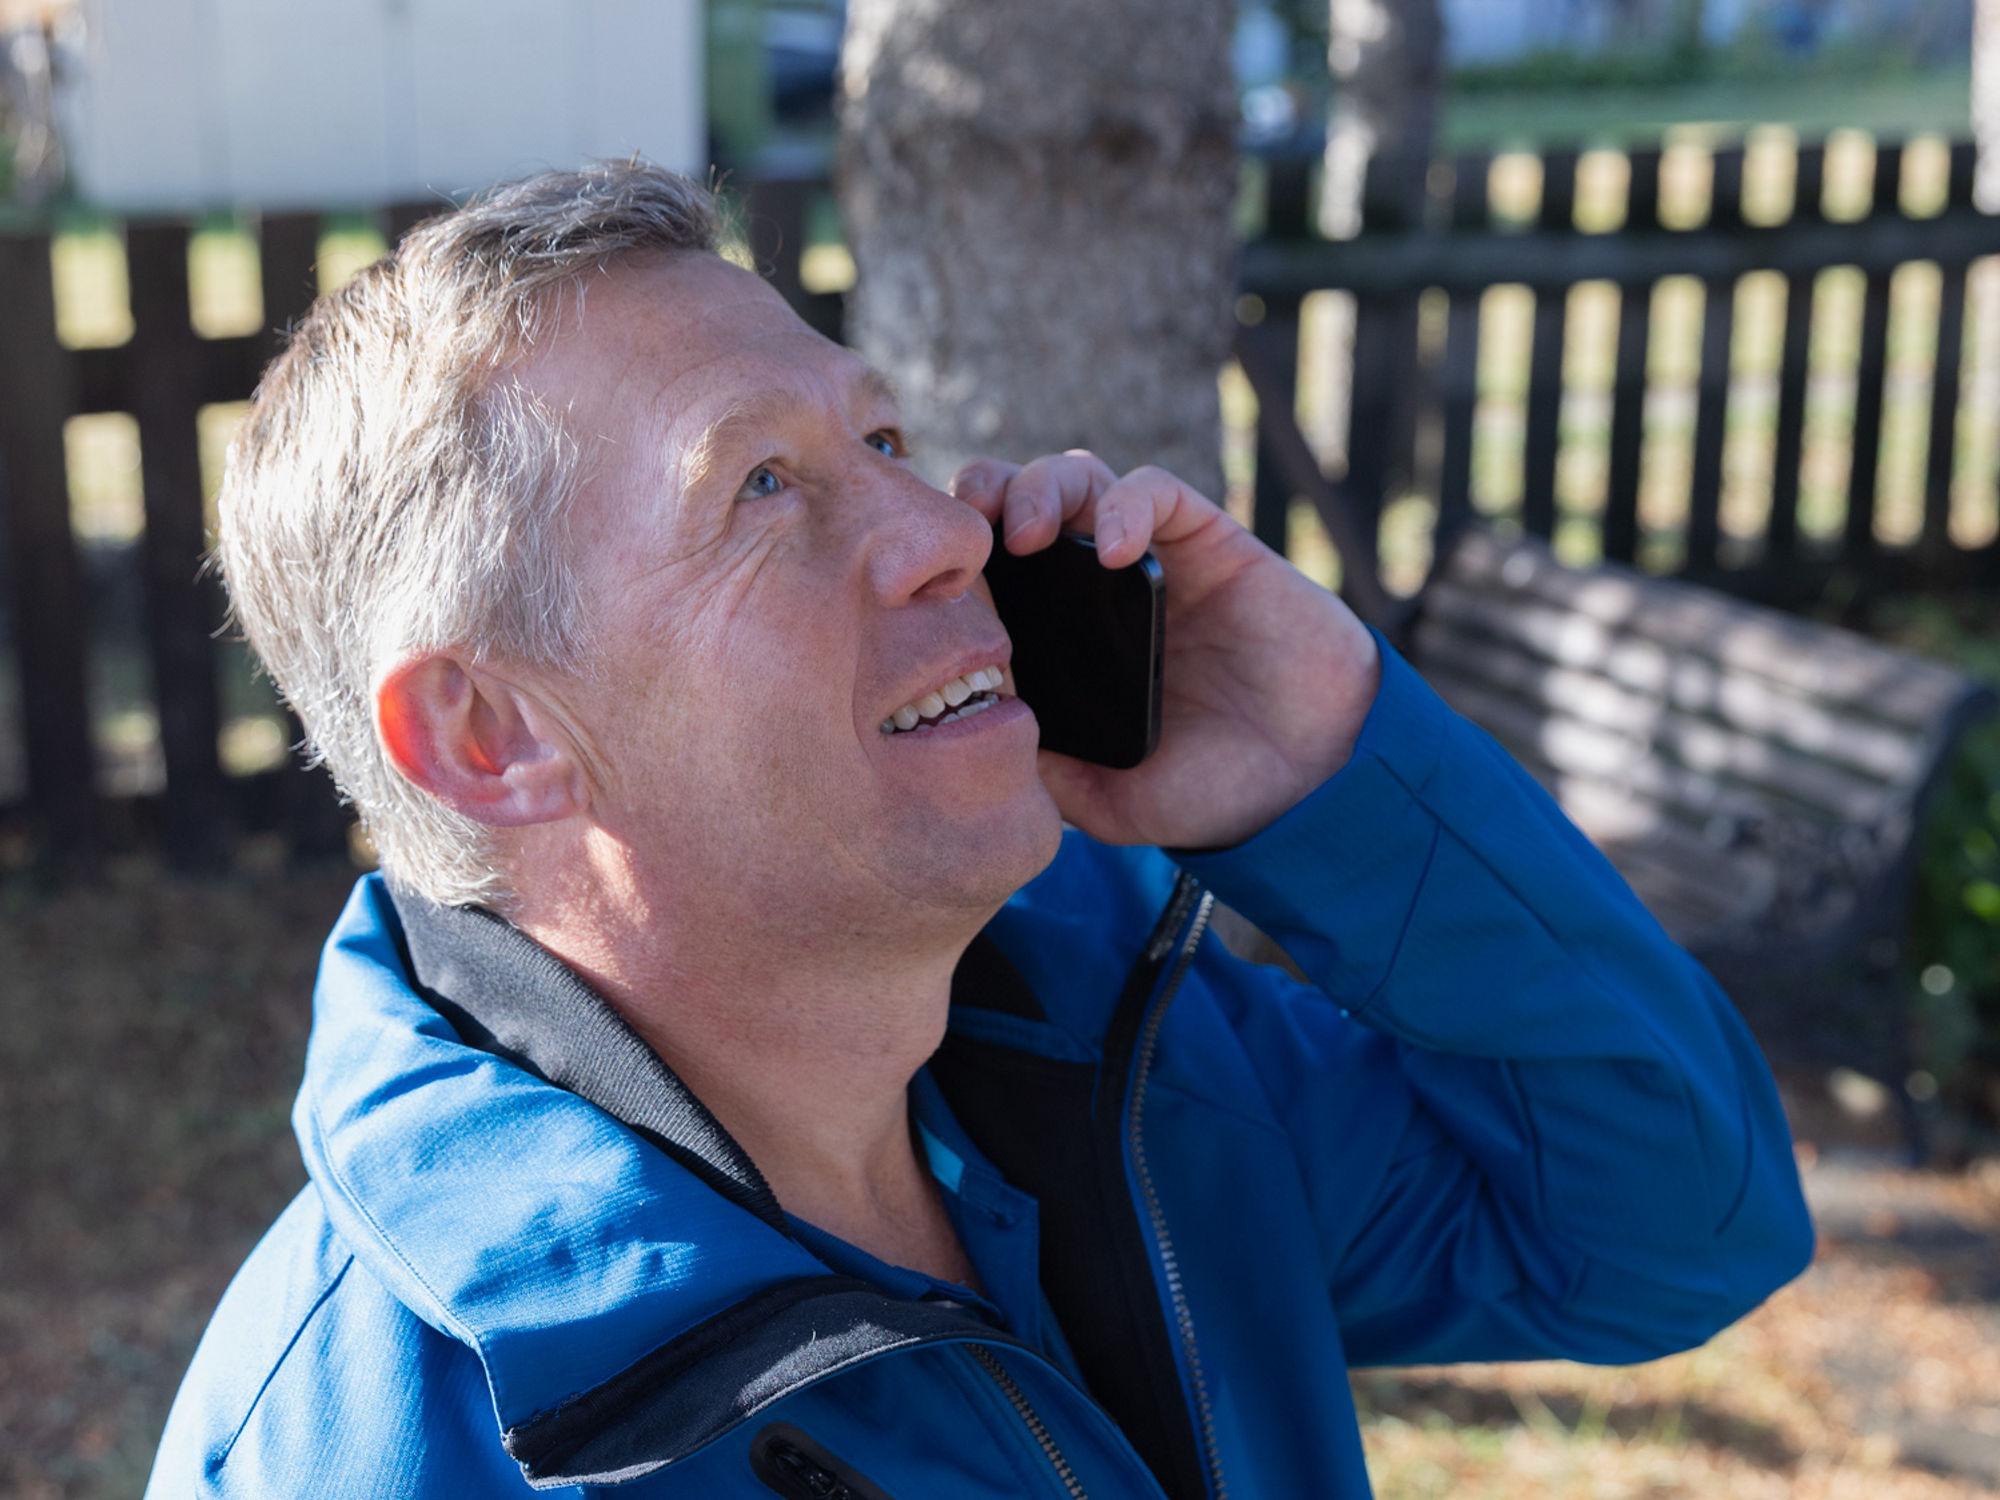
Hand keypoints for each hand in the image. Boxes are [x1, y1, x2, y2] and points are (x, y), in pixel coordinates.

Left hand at [951, 451, 1380, 849]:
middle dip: (988, 494)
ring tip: (1028, 533)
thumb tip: (979, 749)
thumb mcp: (1110, 801)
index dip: (958, 555)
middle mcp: (1099, 589)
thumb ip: (1051, 778)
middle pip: (1026, 501)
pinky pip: (1157, 492)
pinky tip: (1110, 547)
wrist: (1311, 785)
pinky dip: (1125, 503)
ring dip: (1042, 487)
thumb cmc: (1215, 790)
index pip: (995, 566)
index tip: (928, 578)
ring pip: (1081, 478)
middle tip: (972, 532)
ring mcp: (1153, 561)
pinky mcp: (1211, 541)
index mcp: (1067, 637)